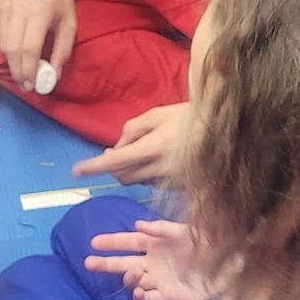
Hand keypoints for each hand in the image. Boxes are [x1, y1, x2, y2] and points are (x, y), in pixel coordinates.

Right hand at [0, 0, 75, 91]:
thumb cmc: (60, 0)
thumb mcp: (69, 25)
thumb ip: (63, 52)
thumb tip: (53, 77)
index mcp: (39, 11)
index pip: (29, 48)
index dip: (29, 70)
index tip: (32, 85)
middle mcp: (18, 8)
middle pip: (12, 49)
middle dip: (18, 71)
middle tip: (25, 84)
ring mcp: (4, 6)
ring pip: (2, 44)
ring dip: (11, 62)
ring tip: (21, 71)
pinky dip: (6, 47)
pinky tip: (16, 50)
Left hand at [71, 103, 190, 184]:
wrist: (223, 128)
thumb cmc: (188, 116)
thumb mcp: (156, 114)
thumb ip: (132, 129)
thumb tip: (117, 147)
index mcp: (152, 148)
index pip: (114, 161)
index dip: (93, 166)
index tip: (76, 171)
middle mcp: (160, 168)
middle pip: (123, 177)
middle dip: (112, 168)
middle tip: (110, 153)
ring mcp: (171, 179)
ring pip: (138, 181)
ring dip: (130, 170)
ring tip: (137, 152)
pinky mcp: (180, 186)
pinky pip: (155, 183)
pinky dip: (147, 173)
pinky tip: (155, 159)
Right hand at [85, 219, 221, 299]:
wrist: (235, 265)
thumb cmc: (212, 244)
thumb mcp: (187, 231)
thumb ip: (162, 229)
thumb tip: (138, 225)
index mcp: (157, 244)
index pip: (129, 242)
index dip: (112, 242)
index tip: (93, 242)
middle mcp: (154, 262)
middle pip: (124, 263)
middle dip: (106, 263)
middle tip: (88, 263)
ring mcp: (161, 280)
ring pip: (134, 281)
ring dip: (129, 279)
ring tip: (134, 275)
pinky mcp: (170, 297)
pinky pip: (150, 299)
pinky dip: (142, 296)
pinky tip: (141, 290)